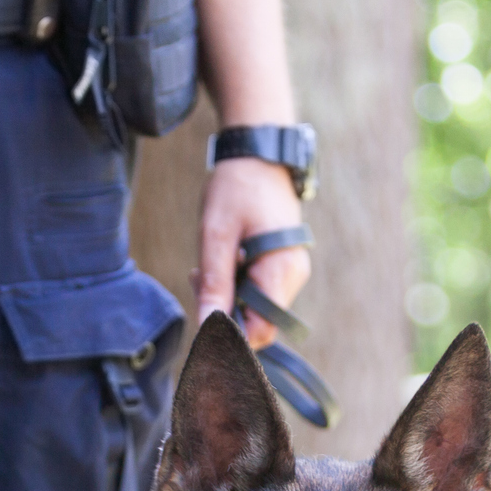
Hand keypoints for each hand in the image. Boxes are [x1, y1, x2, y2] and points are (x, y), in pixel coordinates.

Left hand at [194, 156, 309, 348]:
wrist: (258, 155)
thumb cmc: (236, 188)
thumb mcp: (216, 235)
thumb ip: (214, 283)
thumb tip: (207, 326)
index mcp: (280, 271)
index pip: (261, 331)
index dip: (231, 335)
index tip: (203, 311)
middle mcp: (293, 277)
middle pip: (256, 322)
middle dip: (223, 309)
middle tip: (197, 277)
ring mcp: (291, 272)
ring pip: (255, 308)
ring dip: (227, 295)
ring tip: (212, 262)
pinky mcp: (282, 267)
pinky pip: (258, 292)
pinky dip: (237, 283)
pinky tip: (226, 259)